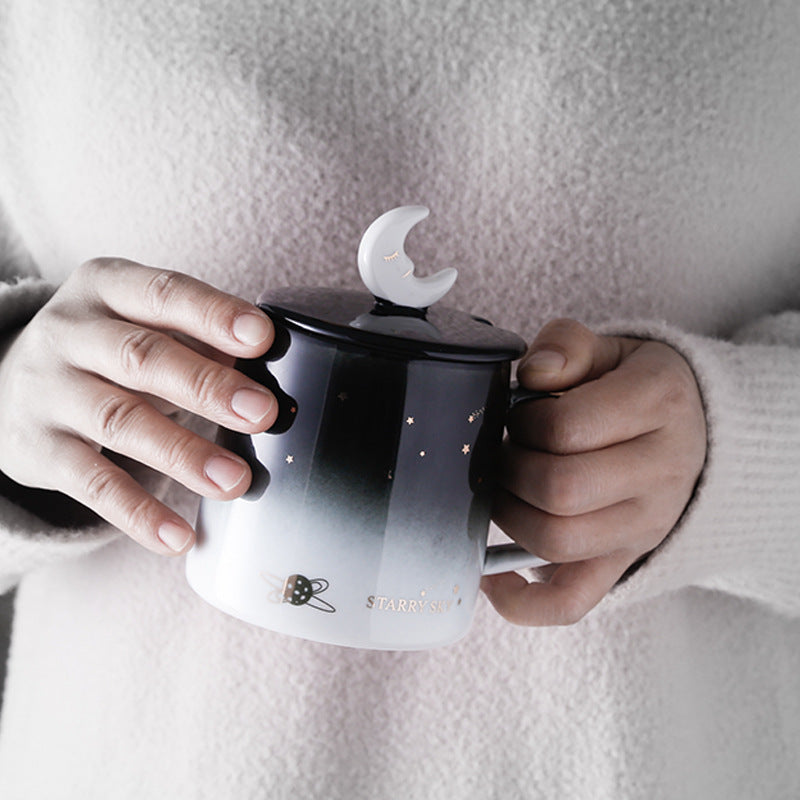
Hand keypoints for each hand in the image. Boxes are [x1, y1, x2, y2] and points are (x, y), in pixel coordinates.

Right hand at [0, 258, 276, 554]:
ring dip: (183, 453)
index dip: (213, 314)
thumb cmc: (103, 348)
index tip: (261, 337)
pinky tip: (178, 536)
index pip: (164, 293)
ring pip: (120, 421)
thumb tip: (263, 363)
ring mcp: (50, 391)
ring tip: (234, 481)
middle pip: (143, 357)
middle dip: (208, 386)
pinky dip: (138, 512)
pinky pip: (91, 484)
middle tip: (260, 414)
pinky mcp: (38, 449)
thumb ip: (196, 336)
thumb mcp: (139, 321)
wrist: (6, 381)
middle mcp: (72, 333)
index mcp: (107, 288)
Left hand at [482, 318, 706, 625]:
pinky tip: (491, 575)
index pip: (566, 427)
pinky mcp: (625, 560)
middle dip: (509, 470)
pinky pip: (572, 601)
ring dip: (509, 515)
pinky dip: (522, 600)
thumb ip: (567, 345)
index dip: (522, 422)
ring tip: (503, 487)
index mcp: (657, 404)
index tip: (517, 414)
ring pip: (558, 543)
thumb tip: (532, 374)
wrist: (696, 429)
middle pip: (559, 490)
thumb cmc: (635, 387)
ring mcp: (646, 526)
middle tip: (503, 451)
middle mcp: (661, 471)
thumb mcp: (610, 348)